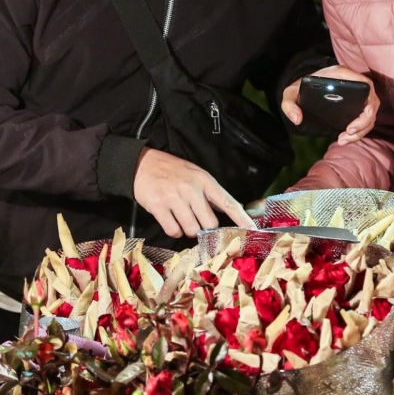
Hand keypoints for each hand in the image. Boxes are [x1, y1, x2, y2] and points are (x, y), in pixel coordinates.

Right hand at [133, 148, 254, 237]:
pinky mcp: (159, 207)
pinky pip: (173, 230)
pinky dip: (174, 230)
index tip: (252, 229)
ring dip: (188, 230)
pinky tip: (170, 220)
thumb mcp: (195, 174)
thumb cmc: (171, 170)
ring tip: (181, 217)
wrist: (141, 164)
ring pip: (192, 230)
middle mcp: (192, 189)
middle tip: (196, 220)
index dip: (241, 218)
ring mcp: (175, 198)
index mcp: (204, 180)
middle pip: (210, 224)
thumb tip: (227, 211)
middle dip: (205, 228)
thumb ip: (209, 193)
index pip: (228, 202)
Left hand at [281, 65, 379, 145]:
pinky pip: (364, 121)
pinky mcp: (356, 107)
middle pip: (371, 103)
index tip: (361, 117)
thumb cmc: (301, 88)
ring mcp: (357, 96)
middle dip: (363, 122)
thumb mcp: (291, 93)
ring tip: (342, 140)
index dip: (369, 101)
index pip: (365, 84)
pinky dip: (358, 132)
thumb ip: (289, 103)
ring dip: (361, 131)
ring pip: (369, 115)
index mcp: (342, 75)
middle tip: (348, 133)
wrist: (306, 89)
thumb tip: (297, 119)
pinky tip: (344, 139)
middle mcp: (354, 84)